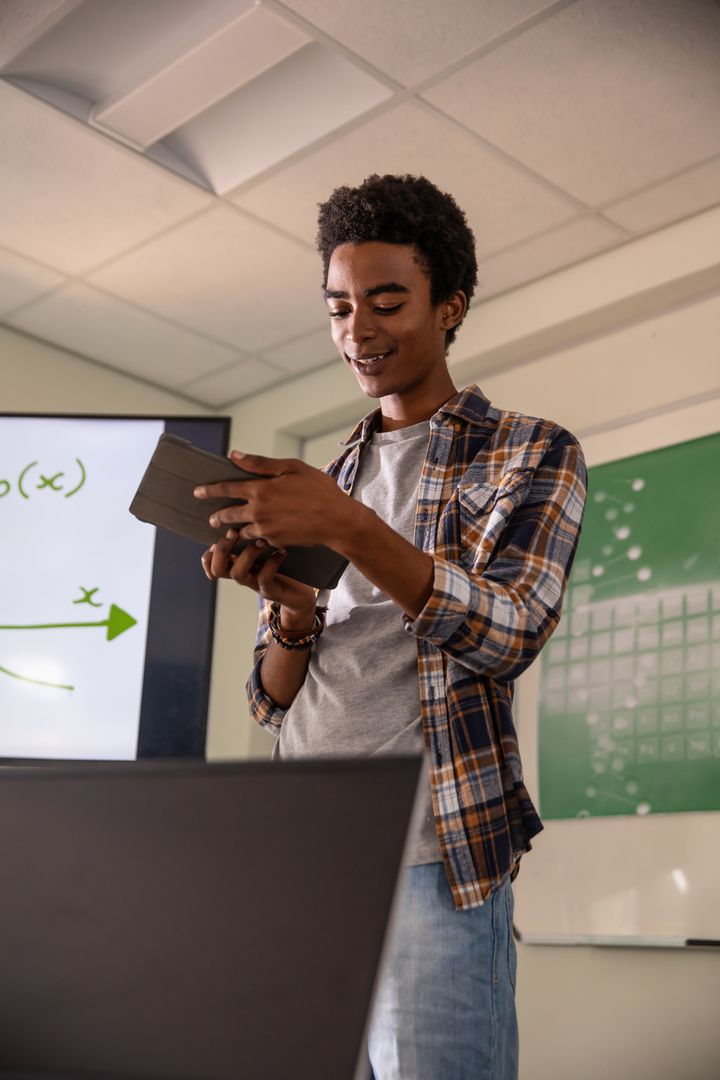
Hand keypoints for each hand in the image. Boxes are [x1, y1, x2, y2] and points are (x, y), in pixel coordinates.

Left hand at [194, 451, 355, 549]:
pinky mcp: (274, 542)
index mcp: (260, 489)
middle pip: (227, 515)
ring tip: (230, 531)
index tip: (197, 491)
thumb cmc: (319, 490)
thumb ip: (261, 463)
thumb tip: (235, 455)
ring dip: (232, 531)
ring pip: (240, 531)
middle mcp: (258, 511)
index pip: (226, 488)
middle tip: (211, 518)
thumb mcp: (292, 468)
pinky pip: (256, 540)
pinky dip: (252, 539)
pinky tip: (254, 538)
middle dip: (217, 516)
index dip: (209, 490)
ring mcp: (265, 529)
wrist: (337, 521)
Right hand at [200, 530, 316, 618]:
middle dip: (222, 549)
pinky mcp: (270, 591)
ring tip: (262, 541)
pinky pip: (264, 578)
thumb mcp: (265, 550)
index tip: (222, 534)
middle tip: (235, 531)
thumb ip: (253, 537)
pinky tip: (282, 552)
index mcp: (237, 565)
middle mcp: (242, 575)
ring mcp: (254, 584)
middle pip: (218, 568)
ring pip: (237, 573)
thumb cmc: (283, 568)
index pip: (211, 564)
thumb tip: (247, 513)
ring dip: (247, 554)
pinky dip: (271, 563)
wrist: (299, 594)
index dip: (209, 553)